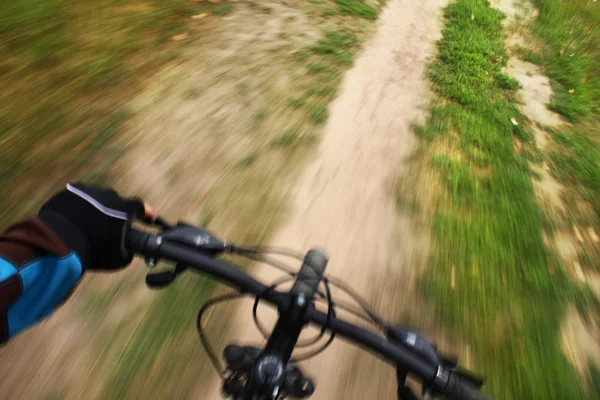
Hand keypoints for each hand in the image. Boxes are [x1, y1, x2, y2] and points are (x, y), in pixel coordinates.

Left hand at [39, 183, 153, 270]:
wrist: (60, 242)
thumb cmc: (93, 251)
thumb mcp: (119, 258)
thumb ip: (130, 250)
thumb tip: (130, 248)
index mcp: (124, 209)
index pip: (141, 208)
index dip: (145, 213)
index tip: (148, 217)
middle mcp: (109, 195)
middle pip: (117, 203)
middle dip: (115, 214)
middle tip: (109, 228)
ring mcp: (88, 191)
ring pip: (97, 199)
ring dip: (96, 209)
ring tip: (88, 226)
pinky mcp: (69, 191)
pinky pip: (78, 199)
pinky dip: (78, 208)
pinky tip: (74, 221)